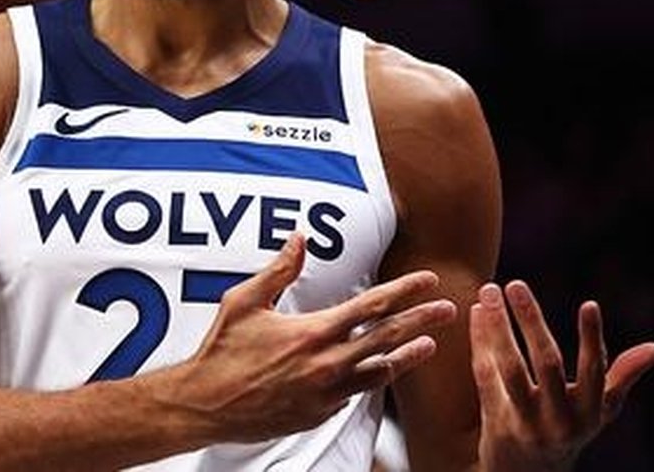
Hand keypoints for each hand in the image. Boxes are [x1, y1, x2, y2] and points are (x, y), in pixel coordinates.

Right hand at [168, 233, 456, 443]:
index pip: (372, 307)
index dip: (404, 291)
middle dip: (422, 322)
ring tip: (430, 346)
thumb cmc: (221, 352)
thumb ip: (279, 270)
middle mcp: (327, 365)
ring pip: (379, 373)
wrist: (205, 405)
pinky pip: (353, 394)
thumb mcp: (245, 301)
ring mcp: (325, 394)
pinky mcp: (318, 415)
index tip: (428, 281)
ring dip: (407, 357)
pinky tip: (377, 371)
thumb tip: (300, 238)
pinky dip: (369, 379)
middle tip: (448, 310)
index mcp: (313, 333)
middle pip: (387, 339)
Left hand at [470, 280, 653, 471]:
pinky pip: (485, 378)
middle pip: (546, 363)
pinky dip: (479, 344)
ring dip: (497, 327)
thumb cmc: (568, 429)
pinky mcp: (496, 424)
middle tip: (515, 283)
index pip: (595, 370)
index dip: (593, 338)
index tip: (590, 303)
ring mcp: (528, 424)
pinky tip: (475, 314)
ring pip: (510, 368)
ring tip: (488, 291)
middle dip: (531, 320)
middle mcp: (562, 420)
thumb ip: (621, 377)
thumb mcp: (598, 410)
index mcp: (591, 412)